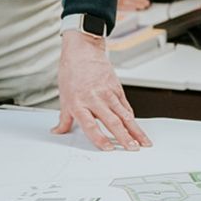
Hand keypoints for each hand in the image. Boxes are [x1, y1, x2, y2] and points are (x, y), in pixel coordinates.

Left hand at [53, 30, 151, 149]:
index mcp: (78, 103)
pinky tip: (137, 127)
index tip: (108, 149)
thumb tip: (58, 131)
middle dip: (124, 138)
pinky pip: (125, 106)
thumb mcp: (64, 97)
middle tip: (133, 149)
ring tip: (143, 142)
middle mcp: (94, 99)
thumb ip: (64, 118)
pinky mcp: (117, 88)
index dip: (100, 138)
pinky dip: (131, 118)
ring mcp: (108, 93)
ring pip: (124, 115)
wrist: (83, 51)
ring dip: (135, 130)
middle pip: (112, 122)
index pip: (90, 125)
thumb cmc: (71, 72)